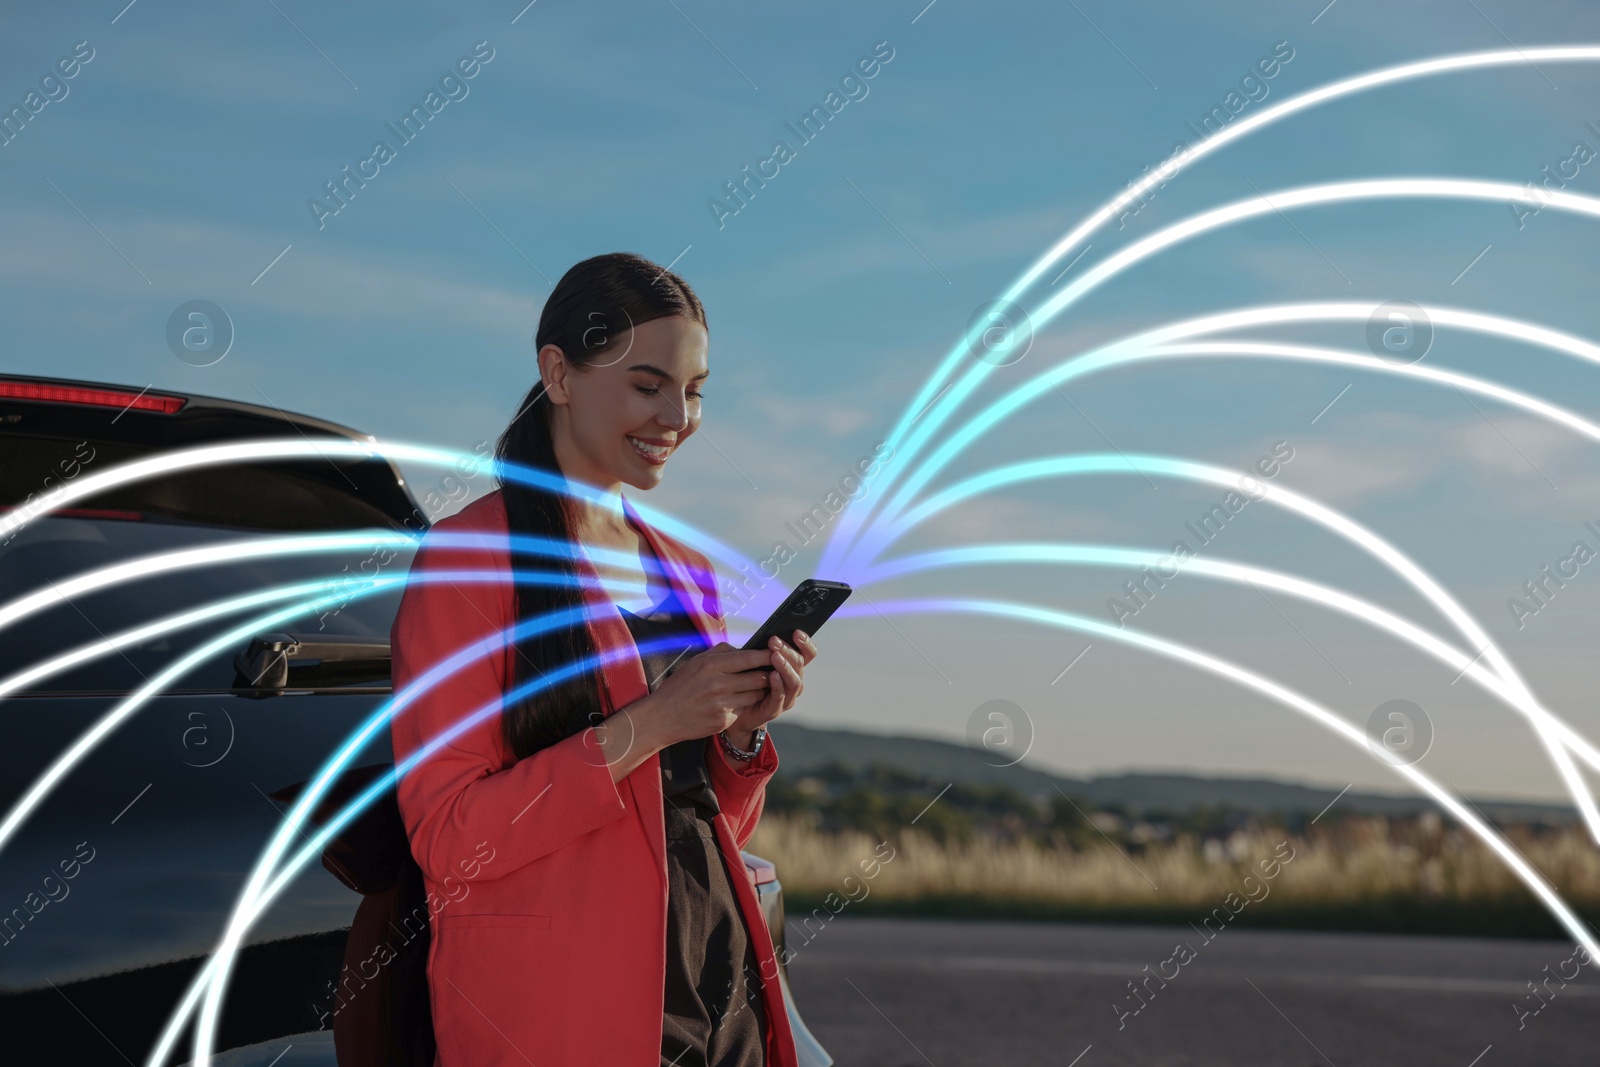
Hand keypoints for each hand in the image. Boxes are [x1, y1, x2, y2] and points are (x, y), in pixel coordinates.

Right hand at [627, 641, 772, 753]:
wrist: (662, 717)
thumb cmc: (680, 687)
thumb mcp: (696, 663)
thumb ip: (720, 653)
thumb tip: (744, 649)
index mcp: (712, 665)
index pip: (749, 658)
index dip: (766, 655)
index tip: (776, 653)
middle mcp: (719, 684)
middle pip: (759, 677)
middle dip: (767, 675)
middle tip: (770, 672)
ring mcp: (722, 704)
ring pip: (755, 694)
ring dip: (757, 691)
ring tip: (751, 687)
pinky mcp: (724, 720)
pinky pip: (744, 709)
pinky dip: (743, 705)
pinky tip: (735, 702)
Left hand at [725, 629, 813, 747]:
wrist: (732, 708)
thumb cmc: (744, 680)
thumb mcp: (753, 661)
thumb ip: (761, 650)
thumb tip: (764, 635)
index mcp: (792, 668)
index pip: (807, 654)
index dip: (805, 643)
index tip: (796, 632)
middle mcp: (793, 682)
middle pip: (800, 665)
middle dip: (788, 651)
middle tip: (774, 641)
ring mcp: (786, 697)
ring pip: (794, 681)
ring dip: (785, 667)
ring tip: (775, 656)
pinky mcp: (775, 710)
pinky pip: (780, 696)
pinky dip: (778, 685)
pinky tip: (772, 675)